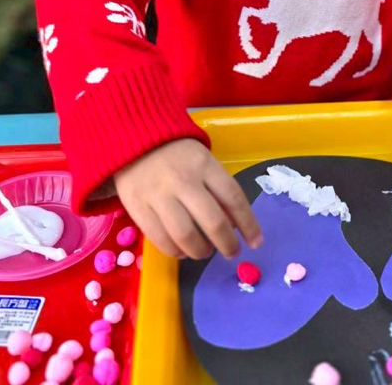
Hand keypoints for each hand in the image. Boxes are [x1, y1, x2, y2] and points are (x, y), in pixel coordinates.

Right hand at [114, 137, 262, 260]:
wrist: (134, 139)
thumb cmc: (177, 154)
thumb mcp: (203, 160)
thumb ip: (218, 188)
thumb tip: (235, 224)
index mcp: (204, 165)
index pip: (233, 198)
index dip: (248, 224)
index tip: (256, 241)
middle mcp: (183, 181)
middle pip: (213, 222)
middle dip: (228, 244)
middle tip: (232, 252)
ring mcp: (158, 195)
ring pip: (186, 236)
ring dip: (201, 251)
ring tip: (206, 252)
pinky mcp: (137, 208)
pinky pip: (160, 240)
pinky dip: (176, 252)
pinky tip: (183, 251)